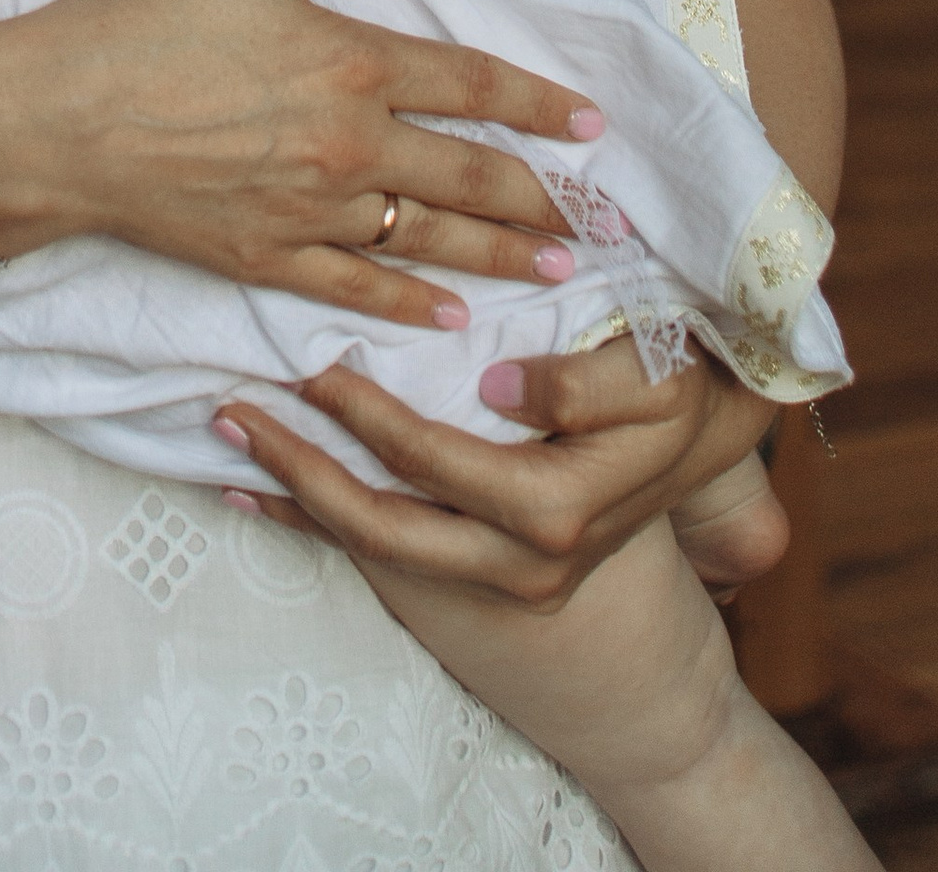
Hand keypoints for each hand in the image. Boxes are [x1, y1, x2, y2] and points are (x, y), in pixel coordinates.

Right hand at [0, 0, 606, 335]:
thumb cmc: (135, 22)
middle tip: (598, 220)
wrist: (52, 120)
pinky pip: (358, 289)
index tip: (591, 125)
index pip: (469, 82)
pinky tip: (451, 318)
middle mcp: (347, 147)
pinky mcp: (267, 260)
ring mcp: (310, 213)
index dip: (537, 103)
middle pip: (468, 175)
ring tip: (558, 271)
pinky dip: (411, 307)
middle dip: (539, 196)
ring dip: (500, 257)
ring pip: (430, 241)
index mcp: (348, 62)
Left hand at [216, 336, 774, 606]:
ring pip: (376, 548)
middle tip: (231, 414)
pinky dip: (322, 523)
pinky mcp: (487, 567)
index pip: (433, 464)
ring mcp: (502, 574)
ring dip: (299, 500)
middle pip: (383, 526)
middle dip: (301, 472)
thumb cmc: (681, 389)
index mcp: (553, 511)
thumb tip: (498, 383)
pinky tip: (264, 497)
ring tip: (227, 453)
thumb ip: (585, 384)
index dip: (369, 417)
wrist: (709, 446)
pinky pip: (389, 552)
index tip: (314, 362)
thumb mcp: (657, 381)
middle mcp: (520, 561)